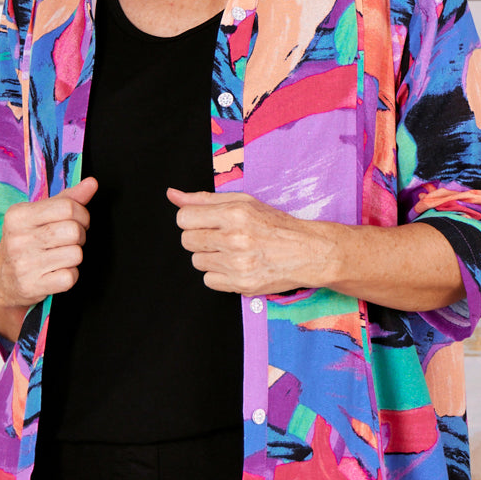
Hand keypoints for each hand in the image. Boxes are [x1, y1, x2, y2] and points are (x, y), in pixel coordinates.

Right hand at [0, 177, 97, 340]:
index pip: (68, 207)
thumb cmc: (25, 243)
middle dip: (79, 236)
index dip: (82, 214)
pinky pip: (70, 277)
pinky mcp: (32, 286)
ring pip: (76, 254)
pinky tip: (56, 271)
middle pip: (74, 231)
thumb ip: (66, 199)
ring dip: (74, 256)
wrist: (2, 282)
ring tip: (59, 256)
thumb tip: (92, 183)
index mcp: (18, 215)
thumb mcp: (38, 216)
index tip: (77, 221)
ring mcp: (24, 264)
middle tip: (67, 241)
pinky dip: (69, 275)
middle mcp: (18, 238)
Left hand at [167, 188, 332, 294]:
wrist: (308, 252)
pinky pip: (209, 281)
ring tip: (231, 252)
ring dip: (209, 257)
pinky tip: (235, 266)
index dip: (191, 220)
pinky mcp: (241, 285)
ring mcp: (238, 264)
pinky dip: (218, 275)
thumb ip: (204, 199)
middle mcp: (235, 239)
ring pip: (197, 262)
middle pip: (187, 241)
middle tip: (219, 237)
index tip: (203, 222)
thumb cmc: (276, 225)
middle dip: (199, 238)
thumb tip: (172, 195)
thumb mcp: (243, 202)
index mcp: (234, 214)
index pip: (184, 218)